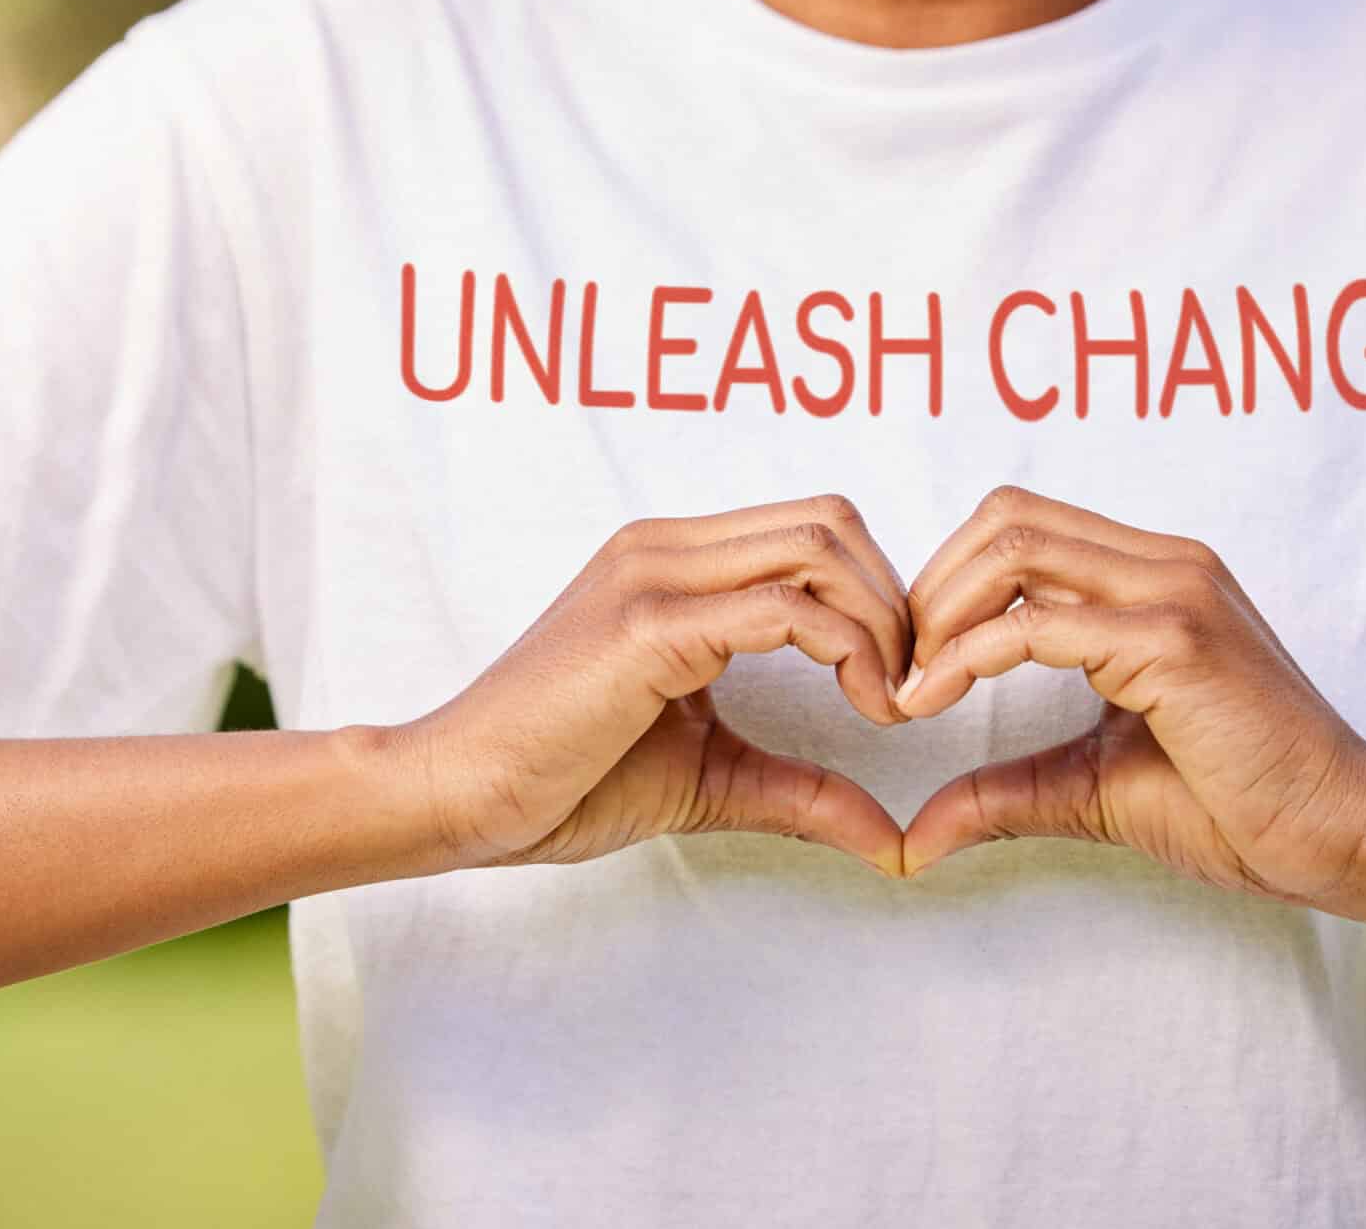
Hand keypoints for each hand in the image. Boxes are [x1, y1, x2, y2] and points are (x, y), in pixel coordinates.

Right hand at [400, 494, 912, 875]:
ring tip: (886, 704)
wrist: (458, 795)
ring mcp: (653, 576)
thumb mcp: (711, 775)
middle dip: (895, 603)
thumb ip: (803, 790)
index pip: (814, 530)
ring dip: (881, 625)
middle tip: (907, 692)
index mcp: (673, 562)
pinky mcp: (648, 625)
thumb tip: (896, 841)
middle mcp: (664, 547)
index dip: (879, 597)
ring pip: (818, 549)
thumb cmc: (563, 780)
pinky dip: (849, 653)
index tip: (896, 686)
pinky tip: (861, 710)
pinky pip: (782, 611)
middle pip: (832, 522)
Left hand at [894, 486, 1365, 906]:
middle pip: (1003, 517)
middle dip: (929, 587)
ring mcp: (1172, 591)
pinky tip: (938, 701)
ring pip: (1012, 546)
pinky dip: (969, 655)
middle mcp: (1164, 563)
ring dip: (940, 611)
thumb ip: (1006, 790)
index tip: (913, 667)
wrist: (1344, 836)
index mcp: (1153, 577)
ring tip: (914, 685)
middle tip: (900, 670)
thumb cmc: (1241, 808)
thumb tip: (914, 838)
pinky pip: (1037, 624)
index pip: (1019, 528)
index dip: (947, 584)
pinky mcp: (1174, 640)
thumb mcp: (1094, 786)